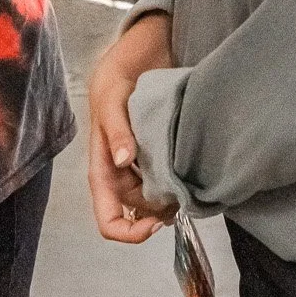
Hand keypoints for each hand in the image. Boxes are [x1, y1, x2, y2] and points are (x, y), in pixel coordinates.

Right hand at [87, 12, 178, 242]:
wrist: (133, 63)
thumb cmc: (114, 84)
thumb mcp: (112, 102)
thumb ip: (116, 130)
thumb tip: (124, 161)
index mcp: (103, 171)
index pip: (109, 221)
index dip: (132, 233)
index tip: (158, 222)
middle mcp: (122, 178)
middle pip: (141, 214)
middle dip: (161, 209)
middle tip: (184, 191)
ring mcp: (141, 172)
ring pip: (157, 203)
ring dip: (173, 200)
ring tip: (190, 180)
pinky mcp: (158, 161)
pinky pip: (169, 185)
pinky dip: (180, 186)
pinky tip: (192, 172)